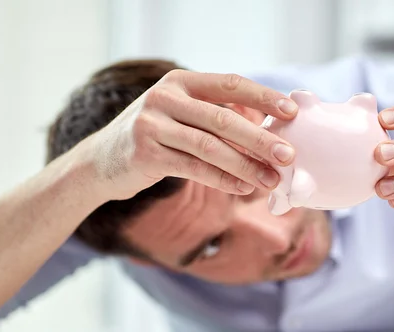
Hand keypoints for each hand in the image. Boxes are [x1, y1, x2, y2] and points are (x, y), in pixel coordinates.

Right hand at [90, 70, 297, 199]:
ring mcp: (152, 125)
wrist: (101, 162)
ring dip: (245, 166)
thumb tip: (268, 131)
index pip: (230, 84)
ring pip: (210, 147)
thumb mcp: (179, 114)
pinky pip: (194, 169)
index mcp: (180, 82)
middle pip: (223, 118)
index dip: (263, 97)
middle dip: (260, 139)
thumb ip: (214, 115)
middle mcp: (164, 97)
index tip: (292, 113)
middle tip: (288, 156)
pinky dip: (223, 180)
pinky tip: (244, 188)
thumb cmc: (154, 137)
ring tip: (271, 180)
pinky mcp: (145, 154)